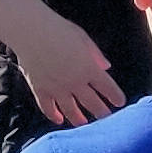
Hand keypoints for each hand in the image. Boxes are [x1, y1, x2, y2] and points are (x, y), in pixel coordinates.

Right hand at [14, 0, 124, 127]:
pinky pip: (48, 108)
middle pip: (92, 103)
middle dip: (102, 112)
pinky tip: (59, 119)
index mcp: (88, 68)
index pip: (107, 87)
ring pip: (71, 111)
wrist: (31, 31)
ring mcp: (57, 88)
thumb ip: (96, 54)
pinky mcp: (40, 90)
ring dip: (79, 119)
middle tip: (106, 118)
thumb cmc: (57, 29)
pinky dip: (54, 116)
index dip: (115, 96)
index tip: (120, 102)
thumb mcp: (82, 37)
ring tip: (84, 123)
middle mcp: (75, 82)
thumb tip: (105, 66)